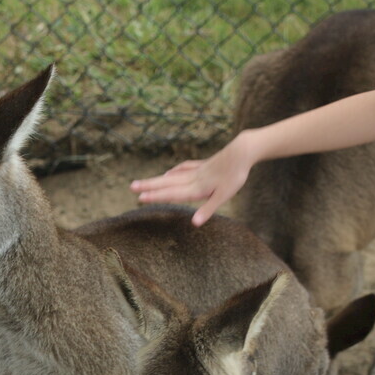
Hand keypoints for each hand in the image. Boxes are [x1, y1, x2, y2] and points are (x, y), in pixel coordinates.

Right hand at [130, 132, 257, 225]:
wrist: (243, 151)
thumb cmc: (235, 175)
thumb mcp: (224, 196)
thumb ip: (208, 209)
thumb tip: (194, 223)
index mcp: (197, 187)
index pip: (172, 193)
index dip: (156, 196)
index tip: (140, 198)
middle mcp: (193, 178)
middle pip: (167, 183)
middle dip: (149, 186)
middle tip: (131, 187)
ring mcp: (197, 171)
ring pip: (172, 176)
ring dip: (157, 180)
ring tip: (142, 183)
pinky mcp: (203, 165)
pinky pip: (184, 169)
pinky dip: (174, 172)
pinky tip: (169, 172)